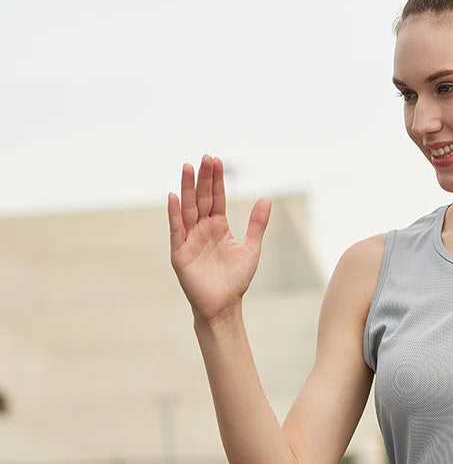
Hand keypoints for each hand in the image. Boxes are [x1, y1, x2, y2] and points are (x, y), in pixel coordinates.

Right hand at [167, 155, 270, 322]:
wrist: (224, 305)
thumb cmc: (236, 279)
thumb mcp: (251, 248)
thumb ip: (257, 224)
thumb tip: (267, 198)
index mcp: (218, 226)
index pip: (216, 198)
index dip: (216, 180)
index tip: (216, 160)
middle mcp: (202, 229)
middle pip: (201, 199)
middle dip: (203, 179)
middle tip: (205, 158)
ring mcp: (189, 239)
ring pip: (187, 209)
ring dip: (186, 189)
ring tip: (187, 167)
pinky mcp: (179, 253)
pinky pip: (176, 230)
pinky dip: (174, 214)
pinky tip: (174, 197)